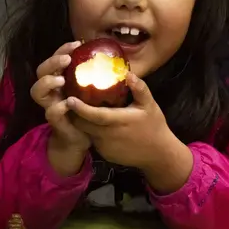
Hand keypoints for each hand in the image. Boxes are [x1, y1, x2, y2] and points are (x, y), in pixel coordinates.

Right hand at [30, 41, 90, 151]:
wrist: (80, 137)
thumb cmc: (86, 110)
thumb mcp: (90, 90)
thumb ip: (93, 76)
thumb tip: (110, 57)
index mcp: (58, 80)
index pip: (54, 60)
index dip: (62, 49)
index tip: (77, 43)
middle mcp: (51, 91)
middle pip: (40, 71)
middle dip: (52, 62)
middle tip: (67, 59)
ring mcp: (50, 105)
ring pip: (36, 91)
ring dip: (47, 82)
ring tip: (61, 79)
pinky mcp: (54, 121)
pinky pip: (50, 112)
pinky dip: (58, 107)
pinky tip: (68, 104)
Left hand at [67, 73, 192, 192]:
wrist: (158, 154)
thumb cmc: (154, 126)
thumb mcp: (149, 105)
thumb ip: (139, 88)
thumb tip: (128, 73)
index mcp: (118, 121)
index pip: (94, 115)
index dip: (80, 108)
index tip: (69, 99)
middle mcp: (108, 136)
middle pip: (83, 124)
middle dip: (74, 114)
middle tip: (69, 101)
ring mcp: (105, 147)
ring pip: (86, 133)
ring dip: (81, 122)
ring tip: (77, 110)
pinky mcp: (105, 154)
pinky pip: (93, 140)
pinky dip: (90, 132)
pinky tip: (92, 123)